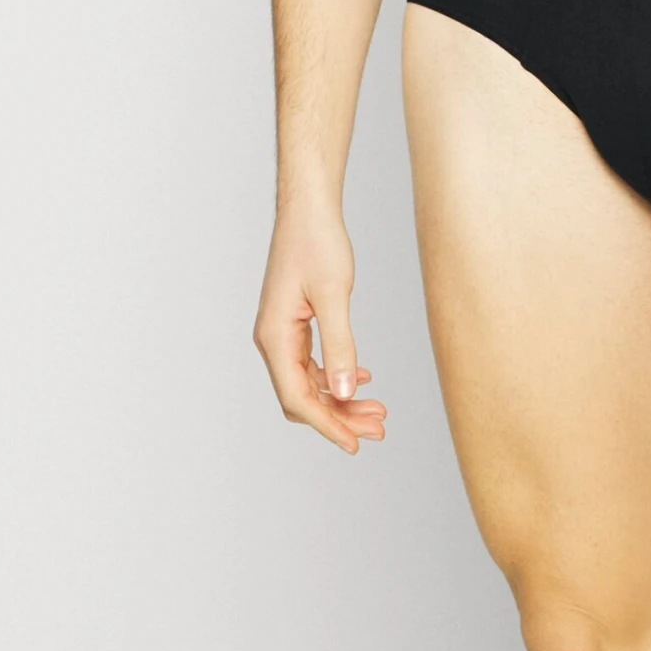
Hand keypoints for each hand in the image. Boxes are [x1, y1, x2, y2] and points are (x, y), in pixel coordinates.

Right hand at [253, 204, 386, 452]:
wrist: (309, 207)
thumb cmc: (318, 242)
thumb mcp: (334, 294)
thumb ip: (339, 346)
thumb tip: (341, 392)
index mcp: (274, 337)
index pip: (297, 399)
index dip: (327, 425)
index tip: (356, 443)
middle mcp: (272, 340)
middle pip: (303, 396)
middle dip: (339, 416)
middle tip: (378, 428)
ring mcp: (282, 332)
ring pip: (310, 382)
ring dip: (340, 397)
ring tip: (377, 409)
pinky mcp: (294, 322)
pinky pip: (312, 362)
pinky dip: (335, 374)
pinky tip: (361, 378)